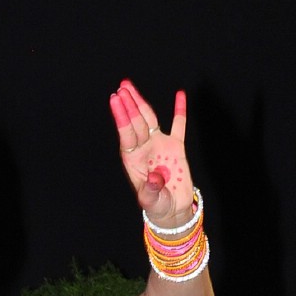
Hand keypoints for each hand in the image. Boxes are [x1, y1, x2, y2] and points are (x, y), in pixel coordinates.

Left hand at [109, 79, 192, 226]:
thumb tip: (156, 178)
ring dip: (140, 102)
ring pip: (149, 119)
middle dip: (128, 104)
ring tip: (129, 85)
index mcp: (133, 159)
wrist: (173, 209)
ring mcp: (159, 145)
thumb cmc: (157, 206)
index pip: (126, 134)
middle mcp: (144, 148)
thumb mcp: (151, 201)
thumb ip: (151, 190)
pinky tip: (180, 94)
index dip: (121, 116)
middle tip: (122, 87)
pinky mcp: (176, 147)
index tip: (115, 99)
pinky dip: (180, 110)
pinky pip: (179, 125)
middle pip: (135, 122)